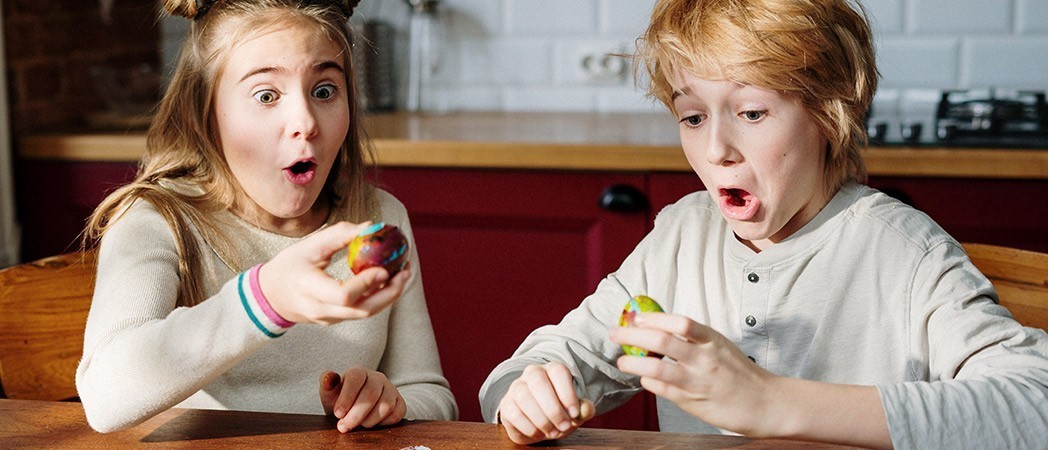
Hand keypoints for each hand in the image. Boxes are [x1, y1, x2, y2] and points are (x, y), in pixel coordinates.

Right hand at [259, 221, 411, 324]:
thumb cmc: (289, 266)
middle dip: (389, 293)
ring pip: (365, 314)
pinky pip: (360, 312)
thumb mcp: (309, 245)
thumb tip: (372, 226)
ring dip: (388, 296)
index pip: (342, 295)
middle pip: (361, 310)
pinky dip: (378, 298)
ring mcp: (328, 319)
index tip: (385, 269)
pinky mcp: (335, 321)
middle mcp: (319, 309)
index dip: (366, 283)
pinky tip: (389, 281)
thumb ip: (339, 235)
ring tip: (404, 275)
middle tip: (405, 272)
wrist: (270, 296)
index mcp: (308, 289)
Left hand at [319, 368, 406, 431]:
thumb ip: (327, 385)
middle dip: (356, 414)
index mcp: (359, 372)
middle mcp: (378, 378)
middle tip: (344, 427)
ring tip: (359, 424)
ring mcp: (391, 389)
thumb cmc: (342, 400)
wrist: (356, 408)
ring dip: (370, 420)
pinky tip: (372, 423)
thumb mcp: (330, 393)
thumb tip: (328, 377)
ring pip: (386, 405)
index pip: (356, 378)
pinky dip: (384, 423)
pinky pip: (397, 414)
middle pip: (371, 394)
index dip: (347, 397)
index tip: (338, 414)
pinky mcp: (400, 402)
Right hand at [496, 362, 595, 444]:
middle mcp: (532, 373)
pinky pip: (514, 413)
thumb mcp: (575, 412)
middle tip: (564, 426)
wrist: (538, 423)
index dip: (567, 393)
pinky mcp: (506, 404)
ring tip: (553, 432)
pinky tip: (539, 433)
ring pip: (524, 397)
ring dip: (541, 419)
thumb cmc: (559, 412)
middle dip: (554, 408)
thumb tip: (586, 409)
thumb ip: (584, 409)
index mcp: (552, 370)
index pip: (558, 372)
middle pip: (539, 383)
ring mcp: (516, 387)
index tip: (574, 414)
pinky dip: (529, 427)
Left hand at [609, 312, 778, 435]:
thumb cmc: (739, 372)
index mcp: (712, 339)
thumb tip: (656, 327)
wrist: (765, 403)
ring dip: (633, 362)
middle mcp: (705, 358)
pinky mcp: (692, 402)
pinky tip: (644, 377)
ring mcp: (698, 381)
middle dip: (632, 335)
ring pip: (656, 367)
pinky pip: (662, 389)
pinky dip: (648, 381)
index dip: (653, 317)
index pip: (679, 322)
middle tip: (615, 333)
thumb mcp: (719, 346)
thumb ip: (693, 338)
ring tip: (622, 361)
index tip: (635, 316)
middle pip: (661, 341)